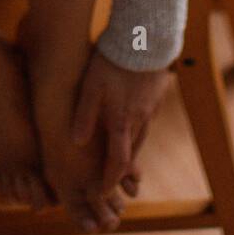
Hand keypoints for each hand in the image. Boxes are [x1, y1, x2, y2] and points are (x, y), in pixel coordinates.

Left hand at [70, 47, 171, 195]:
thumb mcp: (91, 87)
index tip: (102, 193)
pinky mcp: (157, 97)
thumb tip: (76, 143)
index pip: (118, 162)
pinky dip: (137, 132)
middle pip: (131, 154)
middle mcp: (139, 121)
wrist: (145, 40)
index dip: (109, 180)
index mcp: (122, 122)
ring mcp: (151, 110)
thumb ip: (84, 115)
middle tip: (110, 181)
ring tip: (120, 159)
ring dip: (130, 152)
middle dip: (121, 171)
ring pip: (140, 139)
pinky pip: (146, 122)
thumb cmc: (113, 62)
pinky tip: (131, 125)